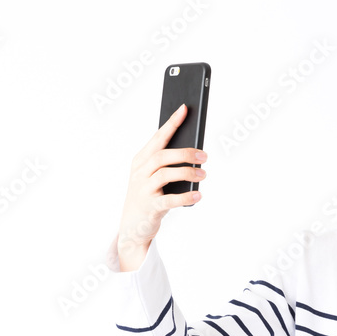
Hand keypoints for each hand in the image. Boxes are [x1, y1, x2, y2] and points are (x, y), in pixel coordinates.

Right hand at [117, 104, 206, 271]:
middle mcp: (140, 172)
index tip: (184, 109)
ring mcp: (143, 189)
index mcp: (141, 160)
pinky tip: (198, 195)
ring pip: (165, 174)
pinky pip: (169, 200)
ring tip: (203, 174)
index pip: (158, 137)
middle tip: (204, 156)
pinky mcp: (150, 207)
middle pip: (162, 155)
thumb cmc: (148, 196)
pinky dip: (185, 197)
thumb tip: (194, 150)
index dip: (171, 123)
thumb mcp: (153, 176)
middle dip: (185, 153)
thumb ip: (167, 163)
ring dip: (188, 172)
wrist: (132, 226)